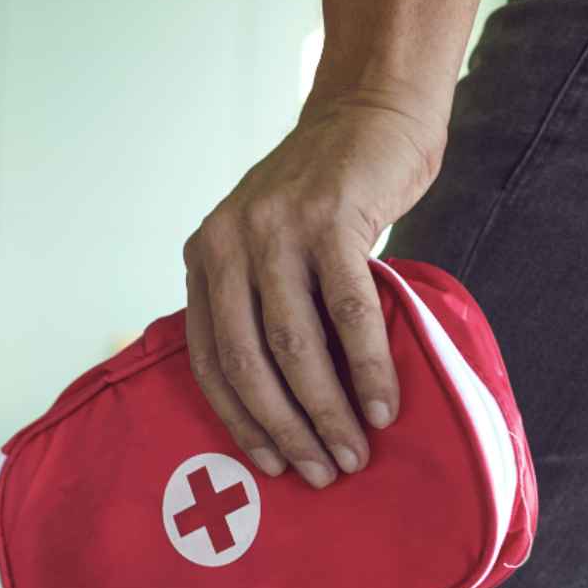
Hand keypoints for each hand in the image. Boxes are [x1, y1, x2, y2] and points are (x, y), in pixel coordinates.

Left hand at [182, 94, 443, 487]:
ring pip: (296, 345)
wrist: (370, 114)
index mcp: (204, 257)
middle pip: (249, 361)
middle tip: (320, 474)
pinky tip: (383, 406)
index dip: (239, 419)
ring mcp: (278, 231)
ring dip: (327, 410)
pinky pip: (348, 313)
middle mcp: (228, 244)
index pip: (209, 358)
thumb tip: (278, 404)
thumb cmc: (323, 196)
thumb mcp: (265, 244)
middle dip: (285, 427)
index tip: (270, 464)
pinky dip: (367, 367)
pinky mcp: (332, 221)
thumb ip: (258, 304)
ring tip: (353, 453)